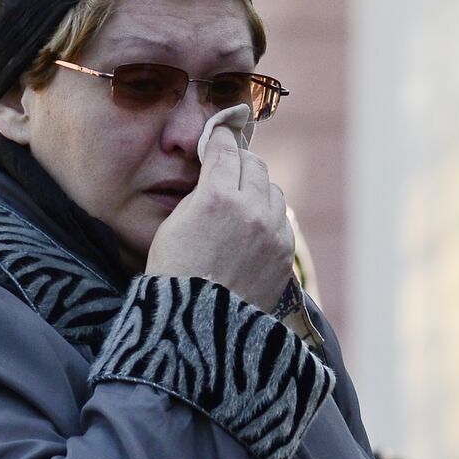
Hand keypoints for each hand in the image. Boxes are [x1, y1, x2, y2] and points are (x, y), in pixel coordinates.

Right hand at [147, 133, 293, 311]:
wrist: (197, 325)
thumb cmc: (174, 274)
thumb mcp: (174, 224)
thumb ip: (200, 192)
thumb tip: (216, 173)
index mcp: (217, 197)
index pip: (226, 149)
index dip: (221, 138)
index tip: (221, 133)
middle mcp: (251, 210)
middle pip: (254, 165)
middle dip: (240, 162)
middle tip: (229, 167)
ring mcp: (272, 232)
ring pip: (272, 189)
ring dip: (258, 188)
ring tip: (242, 199)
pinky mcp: (284, 252)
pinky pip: (281, 218)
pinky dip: (268, 214)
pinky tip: (253, 224)